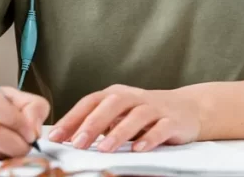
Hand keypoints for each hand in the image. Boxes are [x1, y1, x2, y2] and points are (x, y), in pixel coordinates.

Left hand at [47, 84, 201, 152]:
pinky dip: (149, 138)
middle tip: (77, 144)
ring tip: (104, 149)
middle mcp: (132, 97)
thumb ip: (100, 124)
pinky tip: (138, 149)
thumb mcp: (119, 115)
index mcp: (115, 94)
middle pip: (109, 105)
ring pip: (135, 116)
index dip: (72, 118)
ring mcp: (153, 107)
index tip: (56, 136)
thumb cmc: (145, 114)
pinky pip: (160, 128)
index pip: (89, 102)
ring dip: (118, 133)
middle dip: (91, 125)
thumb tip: (70, 138)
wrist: (187, 108)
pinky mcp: (172, 120)